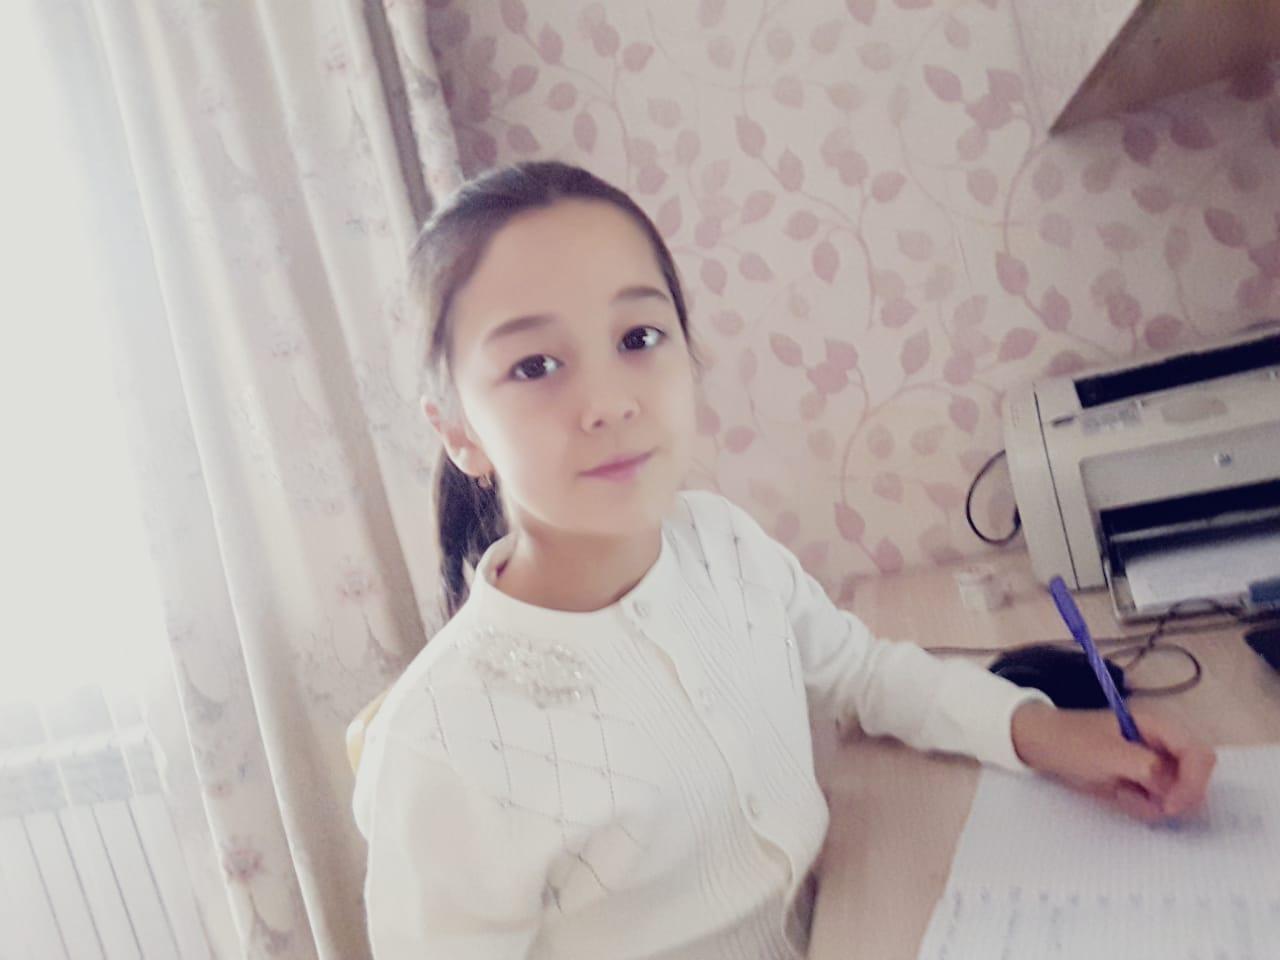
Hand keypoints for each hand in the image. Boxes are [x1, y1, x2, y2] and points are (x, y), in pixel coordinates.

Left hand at [1010, 700, 1216, 821]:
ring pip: (1178, 795)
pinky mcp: (1141, 781)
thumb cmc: (1071, 741)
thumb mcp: (1107, 754)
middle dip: (1177, 797)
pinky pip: (1157, 802)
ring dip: (1156, 803)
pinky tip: (1120, 796)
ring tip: (1123, 794)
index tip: (1172, 805)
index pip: (1200, 755)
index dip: (1194, 783)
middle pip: (1195, 778)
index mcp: (1158, 727)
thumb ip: (1146, 768)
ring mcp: (1152, 764)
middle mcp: (1162, 745)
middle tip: (1148, 803)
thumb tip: (1174, 786)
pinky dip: (1144, 806)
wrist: (1040, 745)